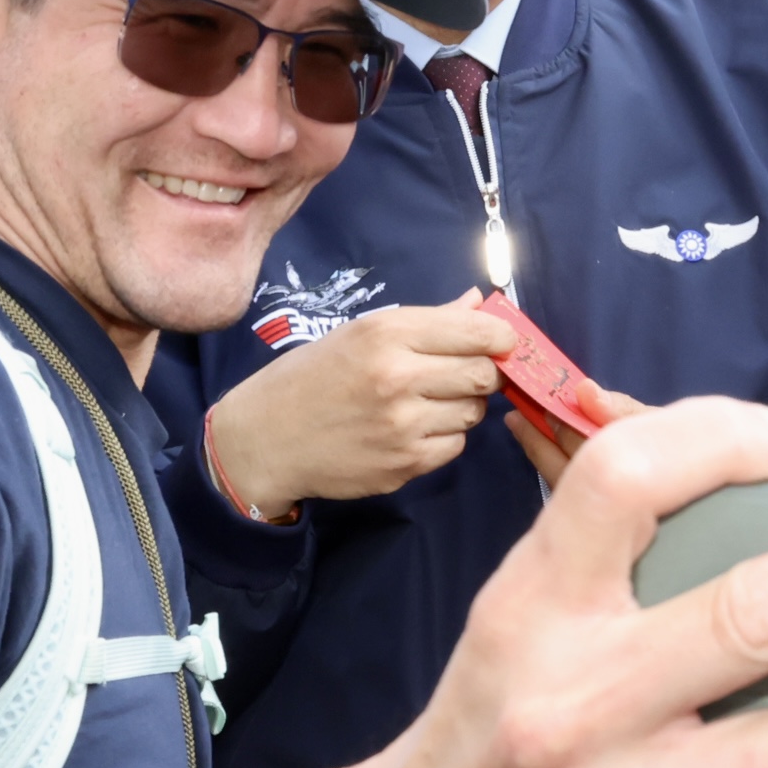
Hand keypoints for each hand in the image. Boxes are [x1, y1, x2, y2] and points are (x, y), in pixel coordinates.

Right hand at [209, 296, 520, 514]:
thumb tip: (480, 302)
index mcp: (387, 333)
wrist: (265, 438)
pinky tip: (414, 429)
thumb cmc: (313, 376)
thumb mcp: (361, 333)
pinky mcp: (404, 465)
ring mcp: (403, 425)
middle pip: (485, 373)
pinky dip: (444, 437)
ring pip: (474, 412)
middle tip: (464, 373)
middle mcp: (399, 376)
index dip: (501, 336)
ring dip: (462, 406)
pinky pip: (454, 446)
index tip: (502, 341)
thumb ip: (428, 320)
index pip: (478, 331)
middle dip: (485, 372)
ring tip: (428, 401)